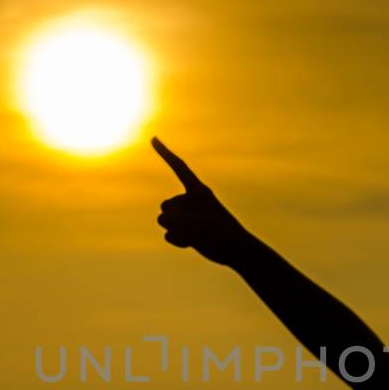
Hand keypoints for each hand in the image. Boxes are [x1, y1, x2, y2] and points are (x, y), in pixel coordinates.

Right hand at [152, 136, 252, 265]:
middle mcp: (190, 201)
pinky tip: (193, 243)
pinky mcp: (186, 230)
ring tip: (196, 236)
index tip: (153, 138)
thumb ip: (176, 220)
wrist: (235, 251)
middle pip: (165, 206)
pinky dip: (178, 241)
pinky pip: (169, 234)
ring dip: (176, 230)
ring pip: (164, 220)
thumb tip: (163, 220)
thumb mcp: (198, 225)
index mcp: (198, 191)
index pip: (179, 167)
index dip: (165, 153)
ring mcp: (187, 216)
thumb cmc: (222, 234)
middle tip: (196, 227)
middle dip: (174, 218)